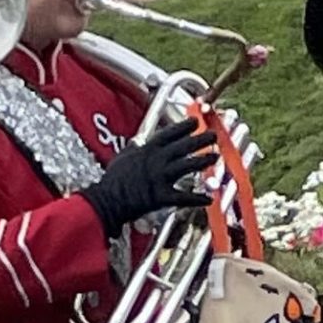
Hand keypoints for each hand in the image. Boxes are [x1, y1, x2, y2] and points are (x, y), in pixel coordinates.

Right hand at [81, 119, 216, 237]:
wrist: (107, 201)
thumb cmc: (112, 181)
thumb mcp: (121, 158)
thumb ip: (132, 149)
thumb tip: (136, 142)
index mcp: (147, 150)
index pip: (170, 133)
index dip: (184, 127)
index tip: (195, 122)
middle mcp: (156, 161)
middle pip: (183, 147)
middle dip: (200, 139)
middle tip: (213, 135)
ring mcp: (160, 178)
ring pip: (187, 166)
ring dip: (203, 161)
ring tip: (215, 156)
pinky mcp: (161, 196)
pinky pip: (183, 197)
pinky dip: (197, 199)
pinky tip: (208, 199)